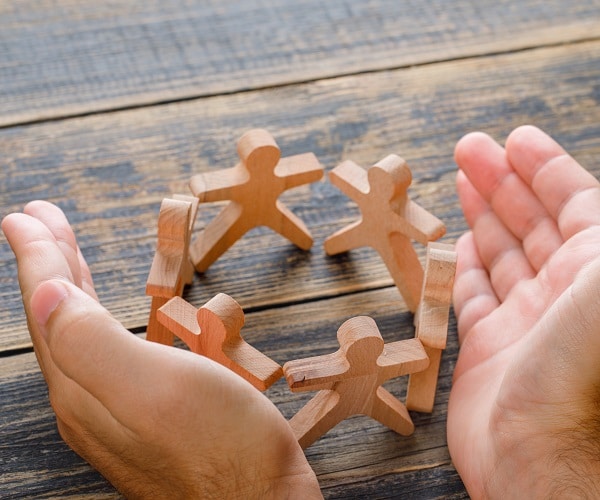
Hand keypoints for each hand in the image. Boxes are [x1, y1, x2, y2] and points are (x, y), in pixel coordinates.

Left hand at [2, 201, 320, 498]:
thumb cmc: (223, 448)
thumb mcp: (157, 389)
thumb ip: (92, 344)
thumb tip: (44, 293)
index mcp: (83, 386)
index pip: (49, 307)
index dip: (38, 257)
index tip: (25, 216)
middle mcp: (87, 400)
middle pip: (57, 317)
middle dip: (50, 263)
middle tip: (40, 220)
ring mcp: (113, 411)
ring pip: (79, 333)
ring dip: (72, 285)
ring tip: (68, 252)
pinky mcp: (141, 416)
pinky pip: (105, 351)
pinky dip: (101, 317)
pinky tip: (110, 313)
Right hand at [448, 126, 599, 497]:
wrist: (545, 455)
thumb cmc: (583, 362)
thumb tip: (594, 202)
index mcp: (599, 269)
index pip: (574, 201)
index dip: (545, 167)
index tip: (515, 139)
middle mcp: (566, 294)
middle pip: (532, 222)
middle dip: (502, 180)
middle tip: (471, 148)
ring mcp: (526, 321)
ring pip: (501, 252)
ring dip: (481, 213)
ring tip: (460, 178)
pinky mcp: (487, 348)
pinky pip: (473, 294)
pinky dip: (464, 264)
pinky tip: (458, 240)